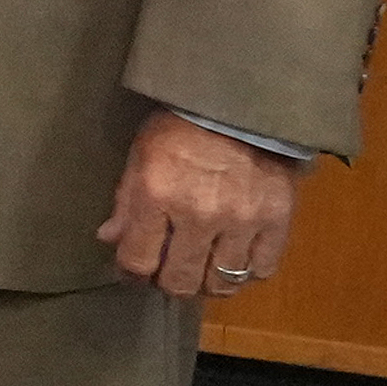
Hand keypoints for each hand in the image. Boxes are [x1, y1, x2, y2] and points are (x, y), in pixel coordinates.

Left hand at [99, 109, 295, 300]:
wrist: (240, 103)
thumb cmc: (180, 126)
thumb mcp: (141, 156)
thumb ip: (125, 202)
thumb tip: (109, 239)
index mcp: (157, 196)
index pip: (137, 262)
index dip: (132, 273)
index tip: (135, 270)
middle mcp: (199, 214)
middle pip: (180, 281)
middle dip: (170, 282)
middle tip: (170, 271)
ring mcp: (241, 220)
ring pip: (222, 281)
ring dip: (208, 283)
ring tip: (203, 269)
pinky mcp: (277, 219)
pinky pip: (262, 268)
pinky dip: (248, 272)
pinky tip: (236, 259)